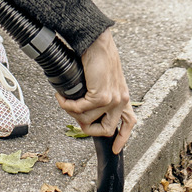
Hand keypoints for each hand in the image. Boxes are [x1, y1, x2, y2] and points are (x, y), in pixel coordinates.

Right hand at [57, 29, 135, 154]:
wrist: (96, 42)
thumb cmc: (97, 56)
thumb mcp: (103, 79)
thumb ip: (101, 94)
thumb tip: (85, 110)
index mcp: (123, 96)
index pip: (129, 122)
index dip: (123, 138)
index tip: (115, 149)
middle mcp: (121, 100)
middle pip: (106, 130)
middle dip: (87, 128)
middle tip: (74, 117)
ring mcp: (113, 99)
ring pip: (87, 121)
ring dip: (71, 112)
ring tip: (65, 100)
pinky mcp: (102, 96)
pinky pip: (79, 109)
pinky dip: (66, 104)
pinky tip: (61, 96)